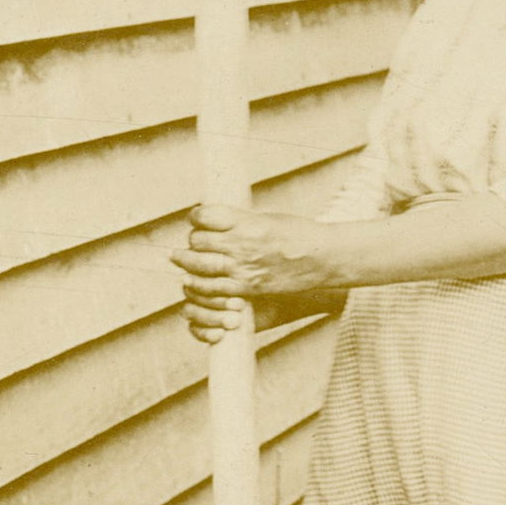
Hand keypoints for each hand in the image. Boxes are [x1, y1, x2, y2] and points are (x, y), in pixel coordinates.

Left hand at [172, 205, 337, 345]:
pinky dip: (200, 286)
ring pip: (198, 266)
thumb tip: (216, 223)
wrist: (323, 258)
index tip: (197, 218)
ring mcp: (243, 268)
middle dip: (192, 241)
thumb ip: (240, 221)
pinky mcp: (248, 287)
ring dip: (187, 263)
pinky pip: (213, 289)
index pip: (204, 216)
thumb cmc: (299, 234)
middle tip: (194, 242)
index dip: (196, 216)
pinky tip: (195, 282)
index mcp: (246, 221)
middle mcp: (241, 244)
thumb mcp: (267, 218)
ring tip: (182, 260)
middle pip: (197, 241)